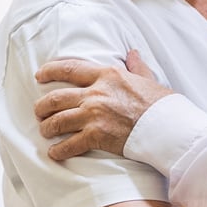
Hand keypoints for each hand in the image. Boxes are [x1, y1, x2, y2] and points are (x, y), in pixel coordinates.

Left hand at [34, 51, 173, 159]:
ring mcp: (94, 115)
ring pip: (58, 121)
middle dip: (42, 106)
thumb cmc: (161, 103)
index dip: (50, 71)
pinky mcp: (96, 137)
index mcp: (106, 75)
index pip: (69, 69)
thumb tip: (132, 53)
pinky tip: (54, 153)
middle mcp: (95, 93)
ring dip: (47, 127)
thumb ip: (136, 66)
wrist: (168, 127)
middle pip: (56, 98)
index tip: (39, 75)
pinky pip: (69, 144)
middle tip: (39, 111)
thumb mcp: (147, 79)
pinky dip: (58, 150)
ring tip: (45, 131)